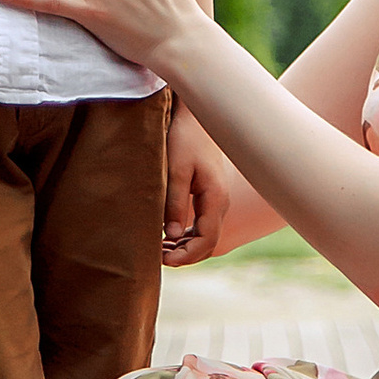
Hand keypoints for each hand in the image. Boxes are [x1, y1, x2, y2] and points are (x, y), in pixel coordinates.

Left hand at [163, 110, 232, 265]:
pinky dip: (186, 237)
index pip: (206, 240)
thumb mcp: (176, 170)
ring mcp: (216, 201)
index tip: (164, 260)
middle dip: (185, 256)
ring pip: (204, 236)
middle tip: (157, 259)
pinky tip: (167, 238)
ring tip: (159, 251)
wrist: (196, 118)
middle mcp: (220, 203)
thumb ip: (174, 203)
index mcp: (215, 198)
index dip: (187, 256)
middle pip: (208, 243)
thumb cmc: (186, 139)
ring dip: (185, 247)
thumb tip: (171, 235)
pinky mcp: (208, 197)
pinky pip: (201, 225)